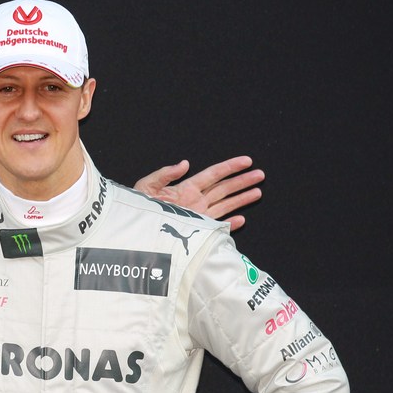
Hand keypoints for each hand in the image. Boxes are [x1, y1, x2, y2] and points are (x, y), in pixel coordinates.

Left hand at [134, 156, 263, 231]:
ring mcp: (197, 216)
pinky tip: (241, 219)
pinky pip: (216, 226)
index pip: (213, 174)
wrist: (131, 231)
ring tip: (258, 192)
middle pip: (223, 188)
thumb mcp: (146, 187)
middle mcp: (195, 201)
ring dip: (241, 198)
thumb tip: (185, 164)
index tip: (246, 161)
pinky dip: (229, 224)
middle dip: (242, 181)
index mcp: (185, 188)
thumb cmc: (136, 208)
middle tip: (261, 174)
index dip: (229, 167)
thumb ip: (165, 174)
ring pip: (224, 205)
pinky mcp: (195, 231)